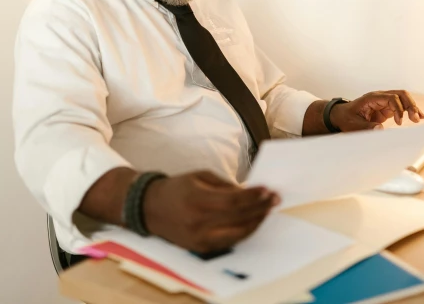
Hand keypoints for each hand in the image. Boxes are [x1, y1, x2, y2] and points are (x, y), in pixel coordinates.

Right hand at [142, 170, 278, 253]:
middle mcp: (198, 222)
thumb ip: (225, 185)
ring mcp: (199, 238)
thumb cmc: (177, 188)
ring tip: (267, 211)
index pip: (233, 201)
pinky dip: (244, 232)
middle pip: (238, 218)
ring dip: (256, 222)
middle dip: (260, 208)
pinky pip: (229, 242)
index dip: (253, 197)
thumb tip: (249, 192)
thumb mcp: (200, 176)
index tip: (268, 190)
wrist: (149, 208)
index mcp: (197, 199)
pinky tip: (253, 222)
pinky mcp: (200, 248)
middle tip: (275, 199)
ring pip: (237, 234)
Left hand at [330, 90, 423, 131]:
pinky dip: (410, 110)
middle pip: (400, 94)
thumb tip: (381, 129)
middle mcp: (380, 97)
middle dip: (410, 105)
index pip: (391, 98)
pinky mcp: (386, 109)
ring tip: (420, 118)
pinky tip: (418, 116)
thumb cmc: (346, 119)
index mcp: (372, 98)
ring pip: (403, 99)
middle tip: (416, 119)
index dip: (398, 109)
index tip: (399, 123)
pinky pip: (401, 106)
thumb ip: (366, 127)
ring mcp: (384, 102)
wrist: (340, 116)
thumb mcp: (353, 125)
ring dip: (412, 107)